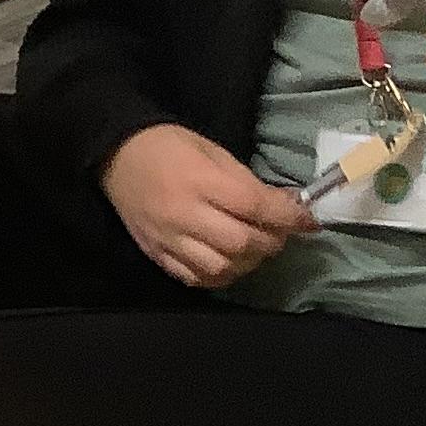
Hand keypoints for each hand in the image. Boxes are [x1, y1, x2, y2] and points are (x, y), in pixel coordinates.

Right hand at [102, 123, 312, 289]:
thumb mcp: (213, 151)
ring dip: (247, 262)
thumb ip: (248, 183)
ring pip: (220, 267)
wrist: (117, 157)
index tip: (309, 222)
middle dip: (270, 242)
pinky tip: (228, 262)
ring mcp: (168, 239)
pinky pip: (195, 278)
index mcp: (201, 180)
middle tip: (279, 234)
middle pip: (240, 243)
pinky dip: (219, 275)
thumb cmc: (170, 146)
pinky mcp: (157, 255)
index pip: (254, 206)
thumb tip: (285, 207)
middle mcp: (185, 214)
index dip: (288, 217)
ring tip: (254, 249)